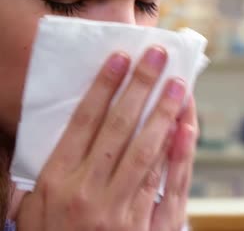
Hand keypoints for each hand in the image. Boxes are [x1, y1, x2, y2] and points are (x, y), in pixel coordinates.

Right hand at [16, 46, 197, 230]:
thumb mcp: (32, 210)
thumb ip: (43, 173)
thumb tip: (56, 134)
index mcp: (57, 180)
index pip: (85, 121)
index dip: (105, 86)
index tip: (120, 58)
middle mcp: (87, 189)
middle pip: (119, 126)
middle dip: (140, 87)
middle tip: (158, 57)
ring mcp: (116, 207)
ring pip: (146, 149)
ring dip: (164, 113)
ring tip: (178, 84)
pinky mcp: (141, 223)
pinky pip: (162, 182)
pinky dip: (175, 153)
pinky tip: (184, 128)